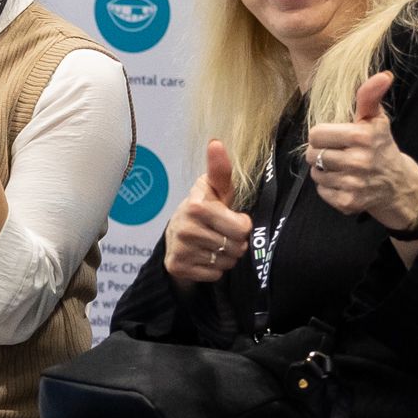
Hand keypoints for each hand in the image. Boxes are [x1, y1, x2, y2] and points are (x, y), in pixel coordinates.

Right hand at [163, 140, 255, 283]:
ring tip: (213, 246)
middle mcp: (186, 228)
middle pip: (237, 247)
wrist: (175, 238)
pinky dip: (214, 270)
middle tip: (223, 235)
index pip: (242, 228)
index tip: (231, 219)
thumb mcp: (214, 189)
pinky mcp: (178, 267)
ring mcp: (180, 249)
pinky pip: (215, 275)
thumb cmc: (204, 209)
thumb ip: (220, 170)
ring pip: (227, 262)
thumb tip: (216, 142)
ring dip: (226, 257)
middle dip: (235, 243)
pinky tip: (204, 258)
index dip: (241, 225)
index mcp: (197, 206)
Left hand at [304, 71, 417, 225]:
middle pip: (313, 154)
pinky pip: (321, 191)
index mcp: (361, 137)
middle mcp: (357, 161)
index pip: (316, 134)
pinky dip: (329, 188)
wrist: (399, 186)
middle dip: (322, 153)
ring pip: (316, 173)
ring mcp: (352, 184)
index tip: (335, 138)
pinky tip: (344, 182)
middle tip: (338, 154)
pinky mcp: (348, 202)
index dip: (322, 135)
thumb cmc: (382, 148)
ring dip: (324, 171)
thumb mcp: (377, 120)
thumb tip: (384, 75)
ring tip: (342, 168)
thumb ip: (370, 96)